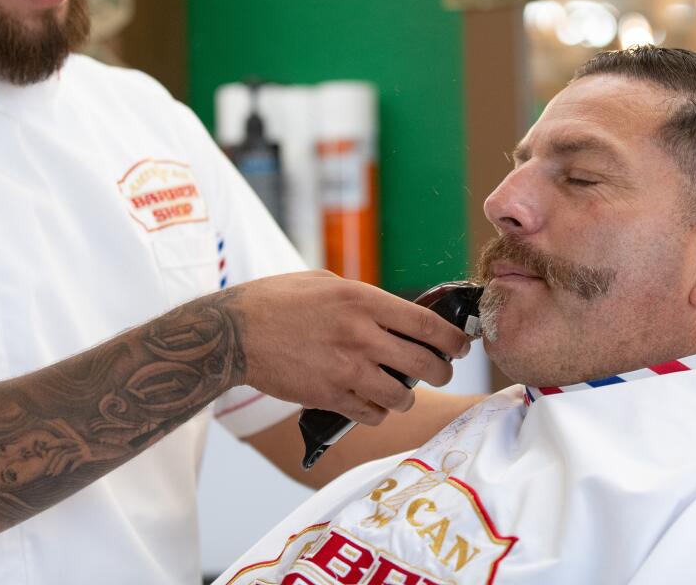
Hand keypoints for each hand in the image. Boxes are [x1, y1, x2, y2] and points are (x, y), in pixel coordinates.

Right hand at [226, 272, 471, 425]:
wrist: (235, 332)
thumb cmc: (276, 300)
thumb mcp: (324, 283)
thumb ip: (363, 298)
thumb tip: (395, 315)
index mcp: (362, 300)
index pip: (428, 324)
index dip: (453, 339)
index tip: (461, 345)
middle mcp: (361, 335)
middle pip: (426, 364)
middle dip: (441, 371)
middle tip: (438, 371)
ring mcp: (346, 369)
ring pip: (403, 396)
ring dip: (405, 395)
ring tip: (397, 389)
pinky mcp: (330, 396)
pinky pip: (372, 414)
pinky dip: (376, 411)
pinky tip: (369, 400)